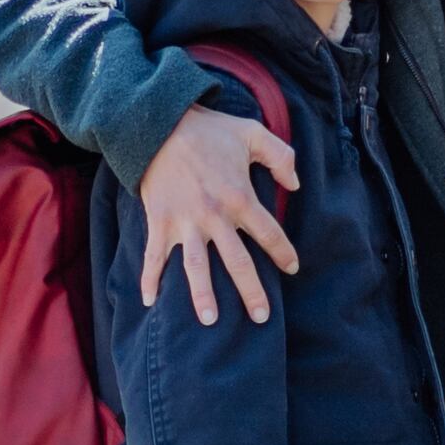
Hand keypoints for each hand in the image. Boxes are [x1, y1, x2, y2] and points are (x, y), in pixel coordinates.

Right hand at [137, 106, 299, 322]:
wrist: (159, 123)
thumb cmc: (208, 129)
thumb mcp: (252, 132)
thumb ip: (281, 156)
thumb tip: (296, 184)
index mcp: (240, 196)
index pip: (269, 232)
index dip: (283, 252)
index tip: (292, 269)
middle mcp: (214, 215)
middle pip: (237, 261)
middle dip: (251, 291)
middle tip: (261, 317)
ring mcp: (185, 221)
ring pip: (197, 266)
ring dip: (202, 294)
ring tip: (210, 320)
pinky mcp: (160, 220)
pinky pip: (154, 255)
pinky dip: (149, 278)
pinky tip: (148, 301)